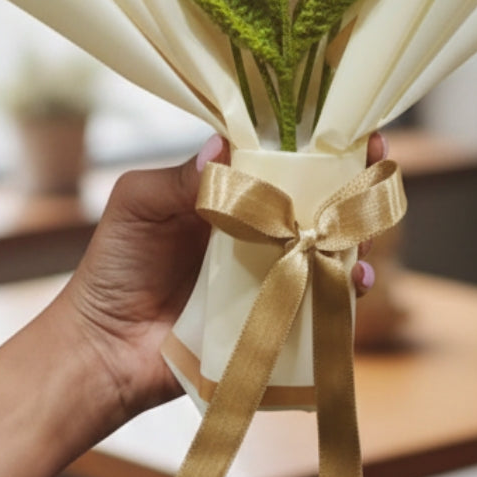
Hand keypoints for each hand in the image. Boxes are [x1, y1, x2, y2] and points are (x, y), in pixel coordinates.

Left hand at [54, 132, 386, 437]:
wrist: (103, 349)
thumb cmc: (113, 266)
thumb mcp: (139, 204)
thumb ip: (181, 177)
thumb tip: (224, 145)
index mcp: (227, 190)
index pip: (277, 155)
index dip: (311, 139)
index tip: (345, 126)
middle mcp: (254, 226)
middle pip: (313, 196)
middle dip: (349, 181)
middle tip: (374, 168)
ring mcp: (267, 271)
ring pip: (324, 244)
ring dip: (353, 234)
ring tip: (364, 230)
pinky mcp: (272, 315)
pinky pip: (317, 299)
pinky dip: (343, 290)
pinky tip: (355, 283)